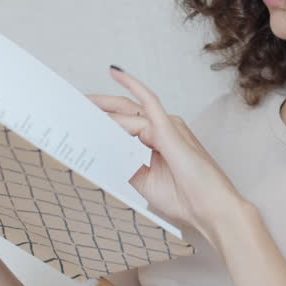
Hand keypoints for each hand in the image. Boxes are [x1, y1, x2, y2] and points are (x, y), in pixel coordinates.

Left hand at [88, 67, 246, 245]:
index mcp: (158, 142)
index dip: (102, 120)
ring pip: (128, 111)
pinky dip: (133, 86)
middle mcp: (163, 129)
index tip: (78, 120)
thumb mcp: (144, 183)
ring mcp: (168, 127)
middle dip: (98, 106)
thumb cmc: (188, 200)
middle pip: (124, 111)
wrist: (212, 211)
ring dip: (102, 108)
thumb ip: (125, 165)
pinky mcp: (170, 130)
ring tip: (79, 105)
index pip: (124, 125)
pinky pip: (148, 102)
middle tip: (72, 103)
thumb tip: (101, 154)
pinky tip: (116, 74)